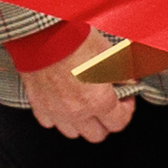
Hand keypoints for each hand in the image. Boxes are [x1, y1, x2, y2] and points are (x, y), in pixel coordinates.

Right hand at [21, 48, 139, 140]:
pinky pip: (50, 121)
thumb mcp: (109, 53)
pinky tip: (63, 102)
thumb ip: (122, 73)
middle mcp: (77, 111)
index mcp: (98, 100)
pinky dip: (58, 116)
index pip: (119, 123)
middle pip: (97, 134)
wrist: (43, 33)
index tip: (125, 98)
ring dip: (81, 122)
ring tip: (85, 104)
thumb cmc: (74, 40)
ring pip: (72, 132)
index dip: (126, 110)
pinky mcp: (38, 104)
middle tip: (108, 104)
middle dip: (106, 121)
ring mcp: (55, 110)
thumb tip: (129, 81)